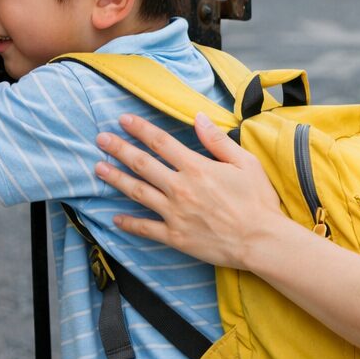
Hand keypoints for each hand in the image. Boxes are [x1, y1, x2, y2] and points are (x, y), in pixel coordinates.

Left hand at [95, 110, 282, 268]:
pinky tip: (115, 218)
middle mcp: (181, 188)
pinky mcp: (175, 237)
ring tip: (98, 168)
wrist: (260, 240)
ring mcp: (175, 213)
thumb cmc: (257, 201)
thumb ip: (217, 140)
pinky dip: (129, 223)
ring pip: (138, 192)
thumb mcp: (245, 163)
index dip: (140, 129)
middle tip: (100, 139)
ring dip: (116, 179)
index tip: (123, 120)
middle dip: (119, 149)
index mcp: (197, 167)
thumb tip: (198, 117)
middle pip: (142, 164)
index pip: (161, 142)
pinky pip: (146, 228)